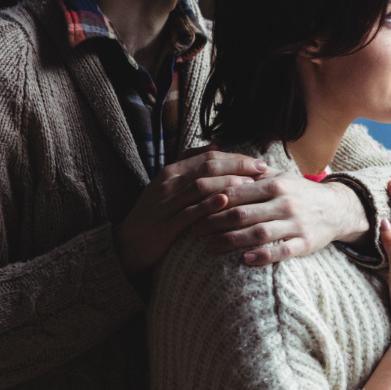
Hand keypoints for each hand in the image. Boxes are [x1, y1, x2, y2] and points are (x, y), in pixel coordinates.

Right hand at [113, 147, 265, 272]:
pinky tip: (228, 202)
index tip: (258, 161)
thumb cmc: (155, 214)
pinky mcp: (167, 224)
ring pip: (201, 186)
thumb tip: (215, 146)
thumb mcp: (169, 186)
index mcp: (171, 171)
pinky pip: (192, 212)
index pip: (208, 157)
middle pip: (207, 167)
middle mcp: (168, 183)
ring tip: (252, 184)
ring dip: (228, 182)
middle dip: (238, 166)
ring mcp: (167, 203)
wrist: (127, 244)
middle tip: (262, 169)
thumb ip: (190, 164)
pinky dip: (210, 205)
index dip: (235, 157)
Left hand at [193, 171, 368, 265]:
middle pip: (243, 213)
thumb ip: (253, 173)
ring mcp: (296, 224)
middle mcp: (285, 203)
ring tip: (209, 247)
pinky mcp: (305, 243)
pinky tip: (245, 260)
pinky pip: (282, 252)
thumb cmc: (300, 192)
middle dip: (214, 222)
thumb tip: (221, 163)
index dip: (212, 200)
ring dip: (231, 241)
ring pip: (258, 233)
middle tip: (194, 229)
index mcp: (275, 184)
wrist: (337, 208)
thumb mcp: (280, 176)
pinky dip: (263, 256)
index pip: (237, 191)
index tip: (193, 207)